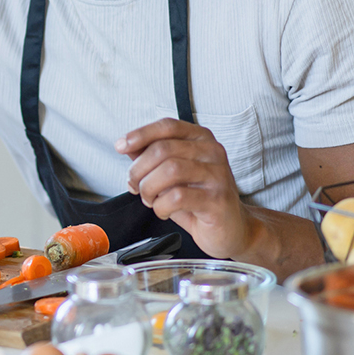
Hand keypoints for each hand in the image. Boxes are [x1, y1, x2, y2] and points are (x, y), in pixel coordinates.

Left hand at [117, 118, 252, 258]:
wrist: (232, 228)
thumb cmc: (200, 199)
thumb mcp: (173, 174)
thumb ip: (152, 157)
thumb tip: (128, 146)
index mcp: (201, 139)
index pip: (167, 126)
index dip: (141, 134)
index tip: (121, 146)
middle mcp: (212, 152)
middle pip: (163, 149)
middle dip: (139, 169)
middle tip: (134, 185)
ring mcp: (217, 175)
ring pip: (170, 170)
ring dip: (149, 188)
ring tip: (149, 199)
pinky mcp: (217, 200)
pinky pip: (177, 197)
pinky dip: (160, 206)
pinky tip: (163, 210)